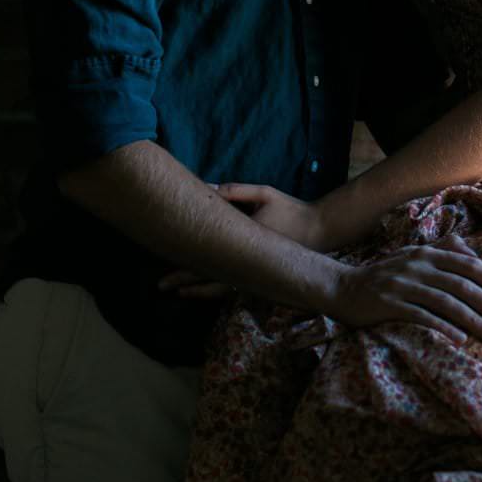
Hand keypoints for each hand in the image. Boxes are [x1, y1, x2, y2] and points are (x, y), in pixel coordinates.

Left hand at [156, 181, 338, 299]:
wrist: (320, 230)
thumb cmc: (292, 210)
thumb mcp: (265, 194)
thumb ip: (237, 191)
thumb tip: (207, 188)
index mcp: (246, 241)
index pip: (209, 253)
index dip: (185, 259)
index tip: (164, 261)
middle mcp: (249, 261)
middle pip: (210, 275)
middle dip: (184, 281)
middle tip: (161, 286)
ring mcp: (256, 273)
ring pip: (221, 287)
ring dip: (198, 290)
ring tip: (178, 292)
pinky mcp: (263, 276)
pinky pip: (235, 288)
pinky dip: (216, 290)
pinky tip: (204, 290)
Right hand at [323, 233, 481, 346]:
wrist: (341, 287)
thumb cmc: (385, 274)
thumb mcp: (414, 257)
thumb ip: (444, 252)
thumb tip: (473, 255)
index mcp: (429, 253)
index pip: (471, 265)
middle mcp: (420, 266)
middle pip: (464, 285)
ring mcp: (404, 285)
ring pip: (448, 302)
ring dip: (474, 320)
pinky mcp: (390, 305)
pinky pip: (422, 316)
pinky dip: (444, 327)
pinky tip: (461, 340)